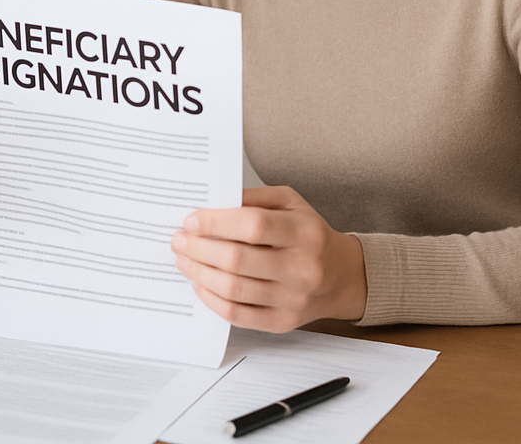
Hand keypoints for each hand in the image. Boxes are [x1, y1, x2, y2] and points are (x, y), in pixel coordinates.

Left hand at [170, 186, 366, 331]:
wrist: (341, 275)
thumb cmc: (308, 233)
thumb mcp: (290, 203)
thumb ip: (253, 198)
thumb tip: (212, 202)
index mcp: (304, 232)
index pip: (254, 226)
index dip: (217, 223)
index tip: (191, 221)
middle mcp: (302, 268)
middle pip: (239, 260)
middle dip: (200, 249)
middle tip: (179, 240)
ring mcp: (293, 299)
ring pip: (235, 289)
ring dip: (200, 273)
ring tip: (183, 260)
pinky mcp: (283, 322)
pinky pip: (239, 315)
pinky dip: (213, 300)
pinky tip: (200, 284)